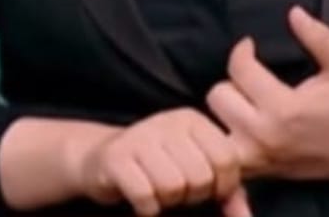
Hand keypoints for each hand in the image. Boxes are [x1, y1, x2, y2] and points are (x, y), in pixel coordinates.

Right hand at [73, 107, 251, 216]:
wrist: (102, 160)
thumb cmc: (159, 167)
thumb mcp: (194, 169)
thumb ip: (226, 191)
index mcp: (192, 120)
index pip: (227, 157)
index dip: (222, 185)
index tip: (208, 191)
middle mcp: (168, 121)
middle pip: (201, 176)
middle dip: (192, 196)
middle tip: (178, 192)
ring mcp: (140, 136)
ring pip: (173, 187)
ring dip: (167, 201)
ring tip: (158, 192)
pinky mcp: (116, 157)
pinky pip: (145, 195)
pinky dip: (146, 208)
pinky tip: (141, 200)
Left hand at [206, 6, 328, 184]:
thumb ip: (320, 37)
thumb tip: (294, 12)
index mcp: (283, 110)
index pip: (239, 69)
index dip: (242, 50)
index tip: (250, 45)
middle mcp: (262, 136)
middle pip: (218, 96)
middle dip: (232, 80)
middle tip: (250, 76)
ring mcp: (256, 158)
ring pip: (213, 125)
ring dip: (226, 107)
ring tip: (244, 97)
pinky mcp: (255, 171)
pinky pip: (222, 150)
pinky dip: (225, 135)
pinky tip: (242, 120)